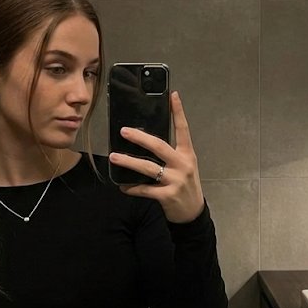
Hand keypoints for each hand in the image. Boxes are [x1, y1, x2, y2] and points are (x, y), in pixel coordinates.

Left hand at [109, 90, 204, 223]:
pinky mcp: (167, 196)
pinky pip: (145, 189)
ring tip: (114, 157)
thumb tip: (146, 140)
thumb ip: (171, 154)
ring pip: (148, 168)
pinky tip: (123, 186)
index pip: (183, 129)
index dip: (178, 112)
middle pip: (159, 146)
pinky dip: (132, 188)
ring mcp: (175, 180)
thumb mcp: (184, 166)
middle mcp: (183, 165)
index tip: (173, 95)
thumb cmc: (185, 185)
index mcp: (187, 154)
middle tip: (124, 131)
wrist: (193, 212)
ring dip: (129, 162)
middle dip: (140, 138)